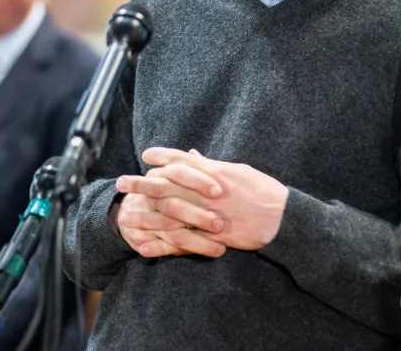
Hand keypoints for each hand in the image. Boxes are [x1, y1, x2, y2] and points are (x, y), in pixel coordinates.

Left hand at [120, 148, 289, 251]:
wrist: (280, 217)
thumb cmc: (261, 191)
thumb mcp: (237, 171)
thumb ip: (212, 165)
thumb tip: (195, 154)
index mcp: (213, 173)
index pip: (181, 162)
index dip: (162, 158)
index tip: (145, 155)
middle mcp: (205, 192)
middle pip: (166, 186)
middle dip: (141, 184)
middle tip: (121, 181)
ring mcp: (206, 215)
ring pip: (168, 214)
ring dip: (144, 215)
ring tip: (124, 216)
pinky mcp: (209, 236)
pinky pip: (180, 241)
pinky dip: (160, 244)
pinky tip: (143, 246)